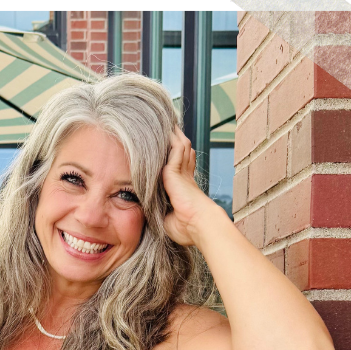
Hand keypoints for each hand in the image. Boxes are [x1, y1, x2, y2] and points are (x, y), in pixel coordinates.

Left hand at [161, 126, 216, 246]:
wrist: (200, 225)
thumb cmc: (187, 229)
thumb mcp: (169, 220)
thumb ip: (161, 212)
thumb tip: (150, 214)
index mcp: (185, 188)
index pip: (183, 167)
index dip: (180, 157)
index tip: (175, 148)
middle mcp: (186, 177)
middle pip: (181, 152)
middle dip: (175, 140)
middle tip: (169, 126)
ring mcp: (183, 173)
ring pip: (178, 146)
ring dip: (173, 134)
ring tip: (166, 120)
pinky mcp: (177, 171)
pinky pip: (174, 148)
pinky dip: (170, 138)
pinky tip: (166, 127)